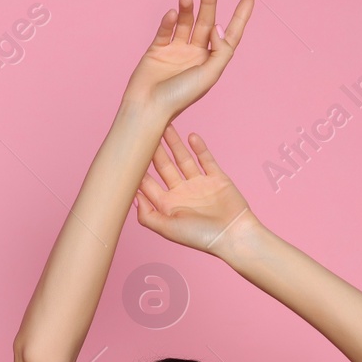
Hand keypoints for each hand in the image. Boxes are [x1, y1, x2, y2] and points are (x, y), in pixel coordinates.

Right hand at [121, 0, 251, 122]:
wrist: (148, 108)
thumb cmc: (180, 97)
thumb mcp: (210, 74)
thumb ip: (220, 50)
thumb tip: (218, 27)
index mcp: (210, 62)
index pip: (228, 35)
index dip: (239, 18)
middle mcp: (194, 54)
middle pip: (206, 21)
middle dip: (209, 1)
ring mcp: (175, 51)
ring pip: (185, 22)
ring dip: (186, 8)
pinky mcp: (157, 50)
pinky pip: (165, 30)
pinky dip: (168, 21)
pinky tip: (171, 14)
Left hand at [133, 126, 257, 256]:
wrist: (234, 236)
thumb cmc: (200, 237)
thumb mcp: (167, 229)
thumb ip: (147, 215)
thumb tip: (132, 196)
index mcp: (168, 205)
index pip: (148, 183)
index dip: (138, 169)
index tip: (127, 151)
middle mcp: (181, 193)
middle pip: (164, 167)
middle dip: (155, 150)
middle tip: (146, 130)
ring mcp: (199, 184)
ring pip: (183, 159)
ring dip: (174, 143)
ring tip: (166, 124)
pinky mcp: (216, 178)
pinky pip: (206, 159)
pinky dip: (199, 147)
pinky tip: (190, 135)